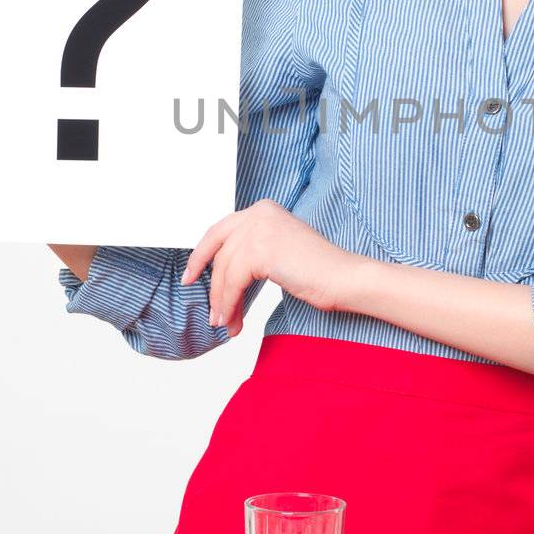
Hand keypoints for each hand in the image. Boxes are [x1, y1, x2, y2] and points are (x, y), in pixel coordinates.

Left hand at [179, 199, 356, 335]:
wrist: (343, 278)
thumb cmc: (318, 270)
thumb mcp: (278, 249)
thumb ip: (252, 250)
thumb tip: (220, 274)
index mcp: (263, 209)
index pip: (220, 231)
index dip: (201, 255)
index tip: (190, 276)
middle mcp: (258, 213)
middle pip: (218, 252)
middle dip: (211, 284)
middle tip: (209, 311)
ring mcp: (259, 229)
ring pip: (224, 271)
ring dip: (222, 302)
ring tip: (226, 324)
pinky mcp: (260, 250)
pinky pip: (233, 283)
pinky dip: (230, 305)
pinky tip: (234, 321)